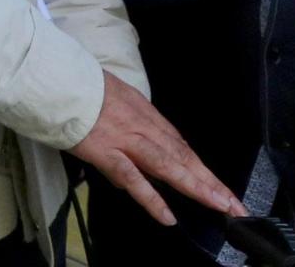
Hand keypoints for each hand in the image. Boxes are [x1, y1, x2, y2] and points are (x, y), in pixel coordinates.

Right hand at [67, 72, 243, 224]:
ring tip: (220, 207)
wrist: (58, 78)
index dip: (201, 167)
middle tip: (236, 205)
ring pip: (169, 167)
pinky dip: (151, 198)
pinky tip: (168, 217)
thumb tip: (135, 151)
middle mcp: (143, 127)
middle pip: (184, 157)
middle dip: (212, 182)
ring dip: (197, 188)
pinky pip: (133, 179)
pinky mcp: (107, 152)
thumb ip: (128, 122)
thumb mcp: (115, 96)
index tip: (218, 185)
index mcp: (145, 113)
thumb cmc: (81, 86)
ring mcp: (126, 140)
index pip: (179, 145)